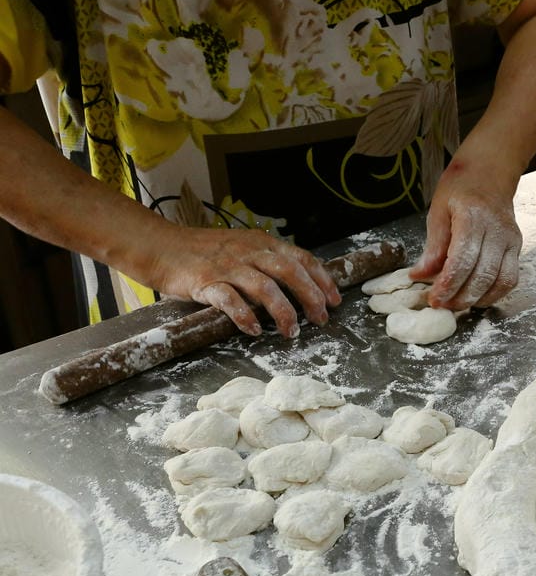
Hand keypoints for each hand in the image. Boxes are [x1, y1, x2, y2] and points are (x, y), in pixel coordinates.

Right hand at [145, 227, 340, 337]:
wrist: (161, 247)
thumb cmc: (206, 252)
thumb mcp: (243, 248)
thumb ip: (268, 262)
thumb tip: (300, 284)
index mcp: (262, 244)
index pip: (301, 258)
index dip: (322, 280)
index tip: (335, 300)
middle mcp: (249, 253)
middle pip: (290, 272)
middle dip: (310, 296)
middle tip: (320, 319)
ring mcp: (228, 267)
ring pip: (264, 287)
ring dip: (282, 311)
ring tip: (291, 331)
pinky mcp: (206, 282)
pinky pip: (229, 300)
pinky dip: (244, 316)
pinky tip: (254, 330)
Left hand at [409, 148, 522, 309]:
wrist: (491, 171)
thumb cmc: (461, 188)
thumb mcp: (438, 210)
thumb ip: (433, 246)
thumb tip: (419, 275)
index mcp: (473, 218)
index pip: (462, 260)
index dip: (448, 285)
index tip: (433, 299)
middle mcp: (497, 230)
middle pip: (483, 275)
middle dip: (461, 297)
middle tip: (442, 305)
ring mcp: (511, 240)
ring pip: (501, 281)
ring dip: (479, 299)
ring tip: (458, 303)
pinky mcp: (518, 247)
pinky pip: (511, 279)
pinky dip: (495, 293)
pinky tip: (477, 296)